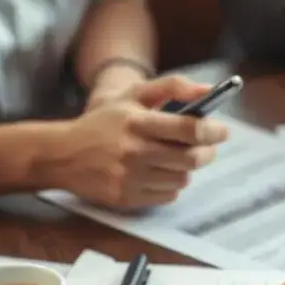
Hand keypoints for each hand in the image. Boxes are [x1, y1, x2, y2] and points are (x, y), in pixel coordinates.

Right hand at [41, 75, 228, 207]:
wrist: (62, 154)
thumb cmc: (104, 122)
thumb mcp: (133, 95)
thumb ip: (173, 86)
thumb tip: (208, 90)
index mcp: (137, 122)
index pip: (188, 129)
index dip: (213, 131)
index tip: (222, 131)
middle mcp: (133, 151)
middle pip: (191, 158)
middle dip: (206, 152)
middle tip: (206, 146)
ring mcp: (129, 178)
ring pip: (183, 178)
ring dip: (187, 168)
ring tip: (176, 158)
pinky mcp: (126, 198)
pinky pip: (168, 195)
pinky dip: (171, 184)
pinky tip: (159, 172)